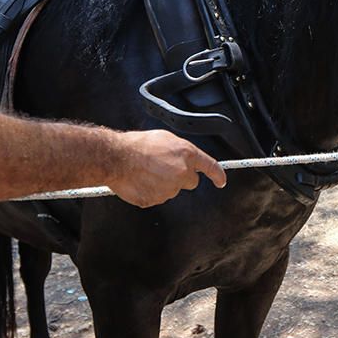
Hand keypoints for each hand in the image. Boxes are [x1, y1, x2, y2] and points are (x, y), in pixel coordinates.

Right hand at [110, 130, 226, 207]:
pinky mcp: (156, 200)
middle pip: (190, 182)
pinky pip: (157, 197)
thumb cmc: (137, 145)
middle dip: (181, 177)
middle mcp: (182, 173)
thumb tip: (184, 157)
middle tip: (164, 169)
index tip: (221, 181)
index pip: (211, 166)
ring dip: (163, 183)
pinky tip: (141, 180)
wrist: (116, 158)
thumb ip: (181, 150)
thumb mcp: (165, 138)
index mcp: (187, 155)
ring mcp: (169, 189)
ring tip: (147, 171)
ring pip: (172, 190)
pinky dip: (150, 191)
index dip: (218, 175)